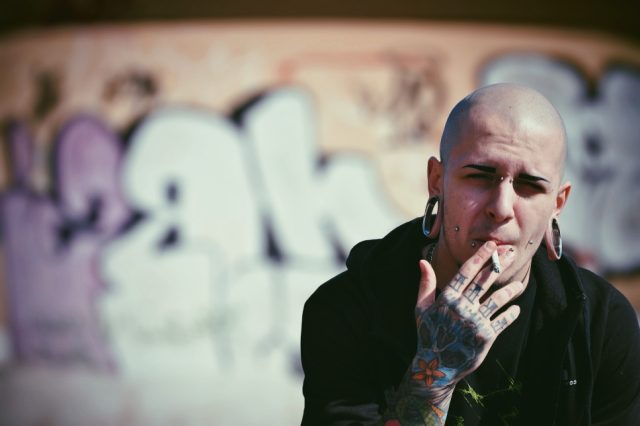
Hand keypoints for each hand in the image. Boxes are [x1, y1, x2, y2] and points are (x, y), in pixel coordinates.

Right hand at [385, 241, 522, 424]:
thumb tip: (422, 261)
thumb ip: (425, 284)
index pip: (466, 272)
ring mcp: (475, 322)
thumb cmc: (429, 334)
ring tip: (520, 284)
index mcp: (447, 298)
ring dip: (510, 290)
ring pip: (498, 299)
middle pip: (484, 280)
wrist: (437, 365)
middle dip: (499, 264)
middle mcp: (462, 307)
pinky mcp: (486, 336)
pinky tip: (515, 308)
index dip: (480, 257)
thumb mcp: (421, 308)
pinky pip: (502, 321)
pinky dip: (511, 314)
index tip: (491, 246)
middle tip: (511, 252)